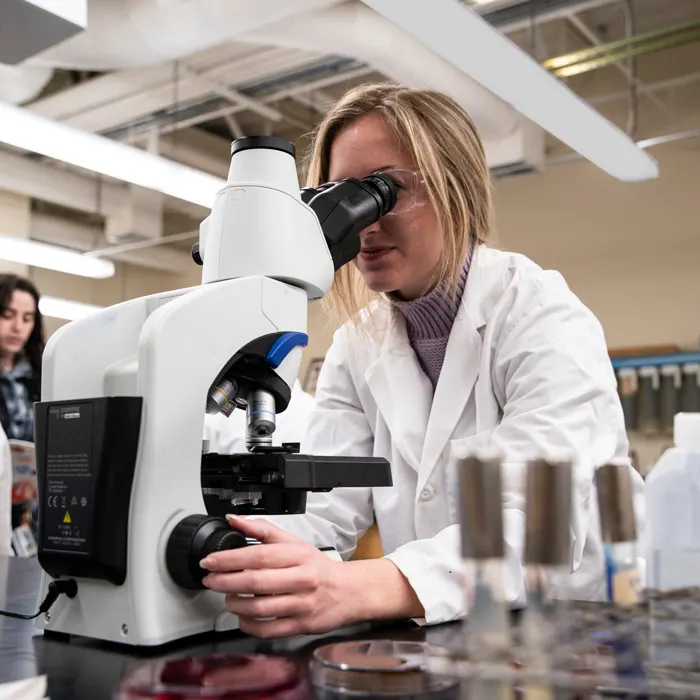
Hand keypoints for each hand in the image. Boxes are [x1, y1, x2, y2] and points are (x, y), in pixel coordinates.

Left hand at [200, 515, 353, 638]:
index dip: (230, 559)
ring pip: (260, 608)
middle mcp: (301, 579)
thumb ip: (262, 530)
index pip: (259, 555)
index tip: (210, 561)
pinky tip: (242, 616)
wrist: (348, 591)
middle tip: (211, 580)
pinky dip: (248, 625)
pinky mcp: (300, 626)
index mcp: (298, 555)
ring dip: (235, 604)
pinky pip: (268, 629)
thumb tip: (234, 520)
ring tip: (228, 597)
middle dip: (226, 581)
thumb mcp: (293, 542)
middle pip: (256, 581)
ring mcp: (301, 604)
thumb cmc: (317, 566)